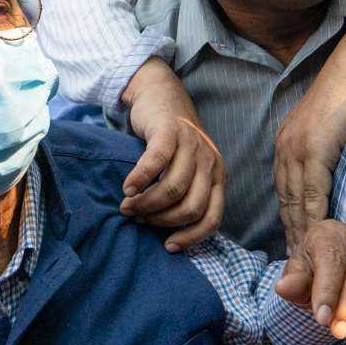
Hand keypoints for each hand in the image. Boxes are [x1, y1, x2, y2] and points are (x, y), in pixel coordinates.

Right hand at [121, 58, 226, 252]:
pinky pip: (156, 163)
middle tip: (140, 219)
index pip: (213, 217)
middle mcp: (211, 161)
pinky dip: (140, 179)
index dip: (191, 237)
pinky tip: (127, 188)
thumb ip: (185, 195)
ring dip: (147, 204)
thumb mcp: (186, 170)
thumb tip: (168, 234)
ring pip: (173, 189)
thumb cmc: (169, 143)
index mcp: (218, 176)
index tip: (169, 247)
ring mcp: (192, 145)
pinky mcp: (170, 131)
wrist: (159, 97)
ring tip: (128, 206)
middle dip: (162, 220)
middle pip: (192, 207)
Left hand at [274, 75, 345, 248]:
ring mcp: (298, 149)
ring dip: (301, 232)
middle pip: (285, 202)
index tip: (293, 247)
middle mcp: (286, 148)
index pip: (284, 192)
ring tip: (307, 259)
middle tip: (296, 265)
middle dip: (290, 234)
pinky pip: (313, 191)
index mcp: (287, 144)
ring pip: (296, 202)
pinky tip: (319, 236)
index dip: (288, 221)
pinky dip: (315, 217)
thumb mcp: (331, 128)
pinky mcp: (315, 149)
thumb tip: (334, 180)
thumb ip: (326, 153)